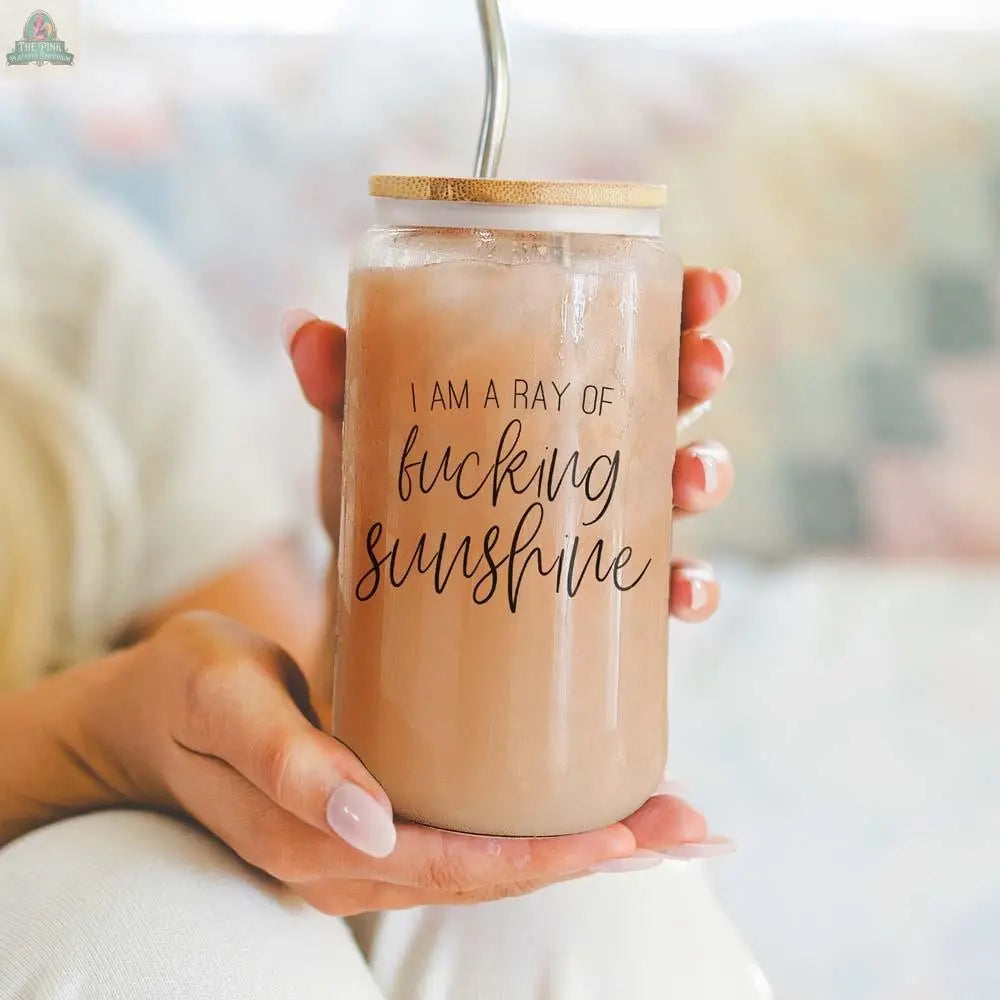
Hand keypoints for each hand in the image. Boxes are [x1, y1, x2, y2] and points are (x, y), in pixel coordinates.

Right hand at [85, 612, 712, 915]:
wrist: (151, 711)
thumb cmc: (189, 693)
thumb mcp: (223, 704)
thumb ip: (286, 763)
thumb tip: (367, 822)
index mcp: (322, 848)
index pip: (456, 868)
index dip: (547, 857)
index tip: (629, 835)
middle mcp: (356, 864)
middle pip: (495, 875)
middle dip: (595, 855)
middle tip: (689, 824)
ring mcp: (369, 846)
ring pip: (491, 862)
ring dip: (580, 844)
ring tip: (666, 817)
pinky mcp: (379, 813)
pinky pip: (469, 833)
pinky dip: (535, 827)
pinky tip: (583, 803)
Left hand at [284, 265, 738, 622]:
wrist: (380, 599)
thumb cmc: (388, 496)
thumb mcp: (363, 434)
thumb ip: (340, 384)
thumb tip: (303, 331)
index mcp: (551, 384)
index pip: (627, 326)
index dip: (681, 300)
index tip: (709, 284)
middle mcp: (592, 440)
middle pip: (671, 392)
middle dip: (701, 371)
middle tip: (705, 362)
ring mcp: (602, 512)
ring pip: (681, 481)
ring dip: (705, 473)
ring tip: (691, 480)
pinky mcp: (599, 583)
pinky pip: (662, 583)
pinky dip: (687, 587)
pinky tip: (683, 593)